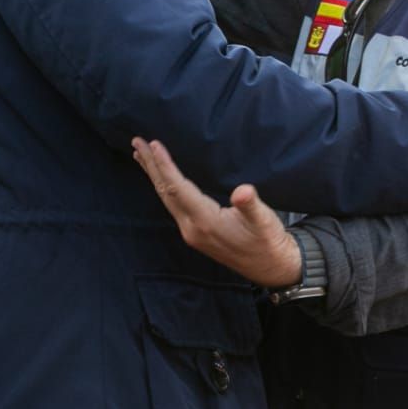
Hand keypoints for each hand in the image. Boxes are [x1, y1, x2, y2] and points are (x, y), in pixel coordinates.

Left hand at [131, 137, 302, 287]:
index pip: (178, 189)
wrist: (269, 267)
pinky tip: (162, 179)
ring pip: (166, 199)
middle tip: (137, 141)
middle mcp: (191, 228)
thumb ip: (251, 205)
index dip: (165, 166)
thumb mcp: (264, 221)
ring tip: (141, 155)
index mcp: (205, 222)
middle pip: (165, 192)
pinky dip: (164, 186)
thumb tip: (243, 191)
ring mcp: (191, 232)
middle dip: (151, 166)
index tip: (155, 144)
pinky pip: (172, 204)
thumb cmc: (268, 241)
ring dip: (154, 175)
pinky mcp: (194, 232)